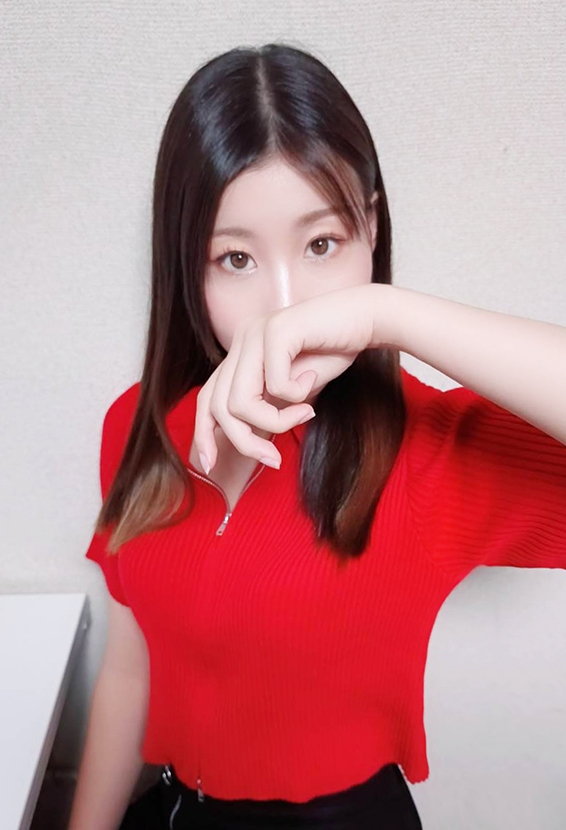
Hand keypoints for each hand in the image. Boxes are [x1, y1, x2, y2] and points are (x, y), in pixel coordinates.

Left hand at [194, 283, 383, 470]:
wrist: (366, 319)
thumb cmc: (333, 353)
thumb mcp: (293, 391)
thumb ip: (269, 408)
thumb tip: (247, 442)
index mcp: (241, 353)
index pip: (207, 398)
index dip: (203, 433)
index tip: (211, 464)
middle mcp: (242, 340)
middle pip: (219, 407)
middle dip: (245, 442)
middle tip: (274, 460)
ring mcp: (256, 332)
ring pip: (240, 401)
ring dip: (275, 421)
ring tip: (305, 412)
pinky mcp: (277, 329)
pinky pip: (275, 385)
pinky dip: (296, 395)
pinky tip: (312, 379)